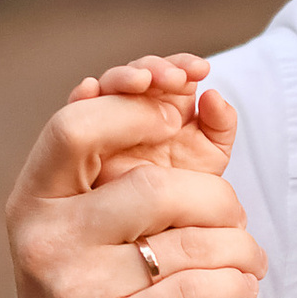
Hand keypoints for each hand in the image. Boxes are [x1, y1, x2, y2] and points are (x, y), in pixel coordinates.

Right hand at [4, 55, 265, 297]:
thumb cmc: (95, 297)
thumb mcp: (92, 226)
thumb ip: (136, 159)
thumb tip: (203, 92)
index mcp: (34, 203)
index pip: (76, 125)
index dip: (136, 107)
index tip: (183, 105)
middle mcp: (46, 242)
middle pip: (153, 184)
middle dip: (216, 198)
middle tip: (237, 217)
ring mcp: (75, 293)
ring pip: (189, 242)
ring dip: (240, 248)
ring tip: (250, 260)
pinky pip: (199, 292)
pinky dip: (235, 286)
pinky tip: (242, 289)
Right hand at [70, 54, 238, 184]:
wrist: (161, 232)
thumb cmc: (186, 193)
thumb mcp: (211, 157)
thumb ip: (220, 125)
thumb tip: (213, 95)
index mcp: (166, 105)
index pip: (169, 73)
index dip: (182, 65)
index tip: (200, 70)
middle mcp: (135, 109)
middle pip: (137, 73)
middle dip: (154, 68)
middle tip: (173, 78)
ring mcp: (107, 122)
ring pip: (107, 87)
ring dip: (123, 77)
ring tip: (141, 81)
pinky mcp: (83, 141)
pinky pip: (76, 113)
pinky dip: (82, 96)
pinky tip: (88, 89)